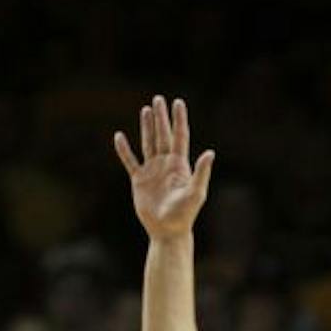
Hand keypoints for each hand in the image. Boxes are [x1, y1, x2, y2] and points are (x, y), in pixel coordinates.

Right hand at [114, 96, 214, 239]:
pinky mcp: (139, 180)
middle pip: (162, 135)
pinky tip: (119, 136)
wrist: (167, 231)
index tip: (178, 102)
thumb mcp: (196, 192)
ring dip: (146, 127)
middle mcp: (166, 164)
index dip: (179, 119)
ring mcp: (152, 171)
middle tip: (158, 99)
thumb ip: (202, 172)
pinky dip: (124, 150)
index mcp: (180, 165)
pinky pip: (130, 161)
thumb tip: (210, 152)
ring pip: (148, 143)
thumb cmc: (184, 214)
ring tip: (145, 110)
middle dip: (161, 118)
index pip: (180, 136)